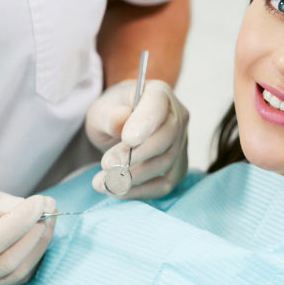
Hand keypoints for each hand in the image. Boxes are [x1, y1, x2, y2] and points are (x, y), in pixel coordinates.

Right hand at [0, 178, 55, 284]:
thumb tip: (22, 206)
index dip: (20, 222)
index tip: (40, 202)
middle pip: (6, 263)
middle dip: (34, 233)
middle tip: (49, 206)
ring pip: (12, 275)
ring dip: (37, 245)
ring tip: (47, 217)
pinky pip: (9, 278)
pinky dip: (28, 257)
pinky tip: (35, 234)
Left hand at [85, 79, 188, 198]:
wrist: (120, 128)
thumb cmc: (112, 114)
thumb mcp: (102, 110)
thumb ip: (110, 115)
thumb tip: (121, 119)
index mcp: (159, 93)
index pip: (157, 107)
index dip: (145, 124)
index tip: (127, 140)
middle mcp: (177, 116)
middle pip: (167, 138)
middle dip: (135, 156)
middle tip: (107, 165)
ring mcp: (181, 142)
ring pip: (165, 163)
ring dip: (133, 177)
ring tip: (103, 181)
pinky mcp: (177, 166)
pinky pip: (164, 183)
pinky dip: (140, 191)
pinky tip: (118, 190)